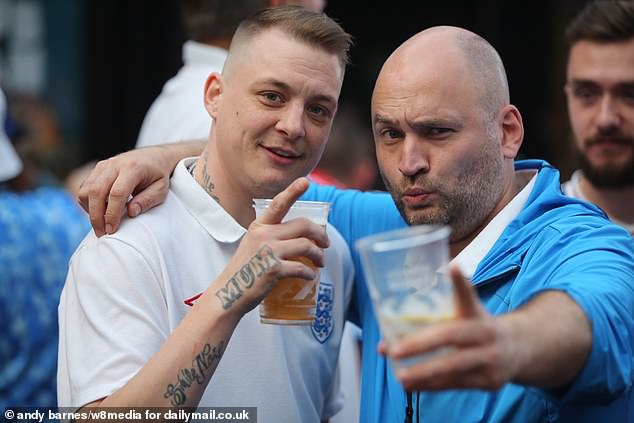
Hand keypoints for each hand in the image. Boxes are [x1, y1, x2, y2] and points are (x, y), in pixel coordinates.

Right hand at [77, 143, 197, 236]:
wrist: (153, 157)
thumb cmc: (157, 176)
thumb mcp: (161, 190)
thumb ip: (147, 200)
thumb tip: (131, 213)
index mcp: (133, 168)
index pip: (117, 193)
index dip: (112, 214)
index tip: (112, 230)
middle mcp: (115, 164)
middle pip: (96, 191)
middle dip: (96, 216)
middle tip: (102, 233)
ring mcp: (104, 165)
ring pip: (86, 189)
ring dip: (90, 210)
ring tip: (101, 224)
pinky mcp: (97, 169)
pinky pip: (85, 188)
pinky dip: (88, 202)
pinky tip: (99, 212)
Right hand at [208, 177, 329, 315]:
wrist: (228, 294)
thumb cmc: (244, 272)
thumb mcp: (253, 245)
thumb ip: (271, 237)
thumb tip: (299, 239)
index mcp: (259, 226)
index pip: (278, 204)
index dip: (293, 191)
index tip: (306, 182)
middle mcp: (263, 234)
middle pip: (303, 225)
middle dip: (320, 234)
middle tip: (326, 243)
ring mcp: (268, 251)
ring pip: (306, 245)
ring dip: (318, 255)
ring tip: (320, 262)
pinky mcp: (273, 269)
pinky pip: (301, 268)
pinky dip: (309, 273)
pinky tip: (310, 276)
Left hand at [381, 265, 515, 390]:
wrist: (519, 349)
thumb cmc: (479, 326)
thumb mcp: (466, 311)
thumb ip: (434, 314)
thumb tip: (389, 326)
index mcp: (478, 313)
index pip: (468, 295)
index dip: (460, 282)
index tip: (453, 267)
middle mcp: (487, 334)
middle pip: (452, 336)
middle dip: (421, 344)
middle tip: (395, 350)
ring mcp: (491, 359)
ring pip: (453, 367)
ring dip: (423, 373)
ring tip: (400, 376)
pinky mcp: (489, 382)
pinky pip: (457, 385)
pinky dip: (432, 386)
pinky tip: (413, 386)